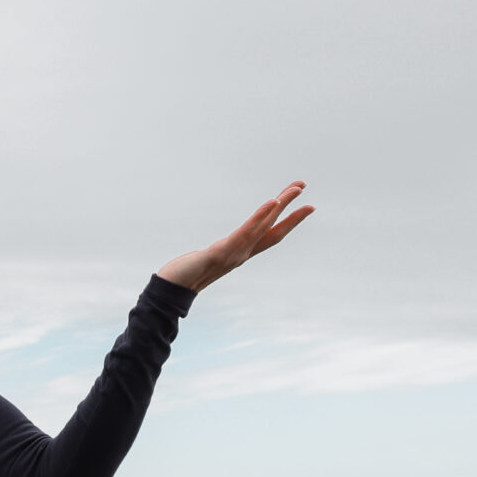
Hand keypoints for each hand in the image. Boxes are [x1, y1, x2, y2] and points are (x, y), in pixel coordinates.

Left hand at [157, 183, 312, 291]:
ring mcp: (234, 253)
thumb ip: (213, 256)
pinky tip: (273, 202)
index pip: (269, 236)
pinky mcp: (222, 252)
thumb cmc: (184, 276)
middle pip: (271, 228)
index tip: (304, 207)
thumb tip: (216, 252)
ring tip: (295, 188)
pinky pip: (246, 231)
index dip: (288, 222)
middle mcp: (241, 254)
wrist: (171, 290)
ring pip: (263, 226)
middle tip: (303, 186)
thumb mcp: (204, 262)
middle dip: (291, 209)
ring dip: (280, 205)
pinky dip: (261, 216)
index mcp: (239, 254)